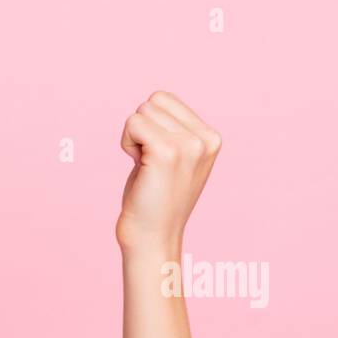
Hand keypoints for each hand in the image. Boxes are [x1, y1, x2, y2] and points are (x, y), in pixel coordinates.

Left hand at [115, 91, 220, 252]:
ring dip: (133, 138)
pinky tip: (138, 167)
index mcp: (210, 138)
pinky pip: (132, 123)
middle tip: (149, 164)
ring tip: (145, 167)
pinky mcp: (166, 152)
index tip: (156, 157)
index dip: (150, 125)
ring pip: (142, 111)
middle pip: (153, 102)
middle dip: (141, 131)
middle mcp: (204, 139)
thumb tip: (153, 101)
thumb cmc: (155, 200)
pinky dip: (126, 144)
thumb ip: (174, 130)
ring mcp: (188, 145)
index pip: (165, 99)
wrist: (153, 237)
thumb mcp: (176, 159)